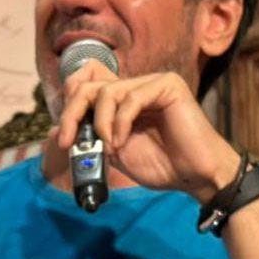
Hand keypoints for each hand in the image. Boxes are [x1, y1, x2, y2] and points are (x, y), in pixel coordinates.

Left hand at [54, 63, 241, 199]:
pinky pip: (131, 98)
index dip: (70, 108)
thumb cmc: (162, 166)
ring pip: (108, 91)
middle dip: (73, 112)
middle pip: (91, 85)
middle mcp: (137, 86)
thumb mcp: (116, 152)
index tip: (63, 138)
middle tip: (68, 139)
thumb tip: (64, 131)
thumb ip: (95, 137)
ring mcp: (152, 83)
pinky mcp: (168, 85)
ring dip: (100, 123)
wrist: (195, 176)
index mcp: (124, 100)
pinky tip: (121, 141)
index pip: (87, 88)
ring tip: (109, 146)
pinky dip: (120, 122)